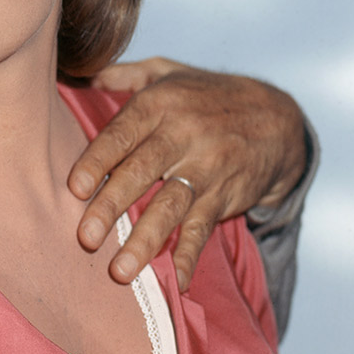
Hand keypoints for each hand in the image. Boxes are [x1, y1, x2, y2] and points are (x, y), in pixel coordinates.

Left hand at [68, 57, 306, 290]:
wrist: (278, 117)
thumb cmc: (205, 97)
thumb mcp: (167, 72)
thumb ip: (125, 75)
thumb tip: (86, 74)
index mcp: (159, 105)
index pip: (121, 135)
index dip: (97, 162)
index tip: (74, 188)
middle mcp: (183, 136)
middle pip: (141, 173)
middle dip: (111, 206)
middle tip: (86, 237)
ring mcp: (206, 168)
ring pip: (171, 206)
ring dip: (145, 240)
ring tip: (120, 270)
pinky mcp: (225, 195)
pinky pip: (203, 228)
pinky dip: (189, 255)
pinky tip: (174, 280)